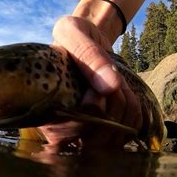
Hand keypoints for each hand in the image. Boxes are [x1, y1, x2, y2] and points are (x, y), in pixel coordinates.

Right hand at [39, 16, 141, 148]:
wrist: (87, 39)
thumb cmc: (73, 34)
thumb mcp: (73, 32)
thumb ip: (88, 53)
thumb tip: (110, 86)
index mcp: (43, 106)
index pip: (64, 134)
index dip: (87, 115)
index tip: (96, 89)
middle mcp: (58, 125)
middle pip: (90, 144)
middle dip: (110, 113)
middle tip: (110, 86)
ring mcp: (81, 130)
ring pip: (110, 141)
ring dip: (123, 110)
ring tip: (115, 87)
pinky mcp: (102, 128)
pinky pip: (125, 133)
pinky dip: (133, 113)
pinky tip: (123, 95)